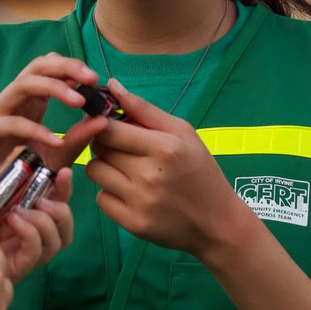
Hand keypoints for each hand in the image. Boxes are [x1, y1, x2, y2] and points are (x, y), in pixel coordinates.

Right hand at [0, 53, 107, 200]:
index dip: (70, 66)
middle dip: (65, 67)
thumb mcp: (57, 158)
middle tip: (91, 78)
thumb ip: (77, 139)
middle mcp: (9, 104)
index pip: (47, 69)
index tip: (96, 79)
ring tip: (79, 102)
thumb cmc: (21, 183)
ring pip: (22, 85)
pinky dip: (36, 129)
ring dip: (54, 87)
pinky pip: (10, 122)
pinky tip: (57, 141)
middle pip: (34, 67)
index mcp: (28, 104)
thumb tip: (102, 119)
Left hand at [0, 169, 74, 282]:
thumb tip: (26, 163)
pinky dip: (29, 233)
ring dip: (44, 222)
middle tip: (41, 199)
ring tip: (18, 211)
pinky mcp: (17, 267)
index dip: (66, 189)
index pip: (58, 206)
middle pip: (65, 230)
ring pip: (57, 242)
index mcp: (29, 219)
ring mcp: (26, 255)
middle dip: (62, 209)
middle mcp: (32, 239)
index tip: (65, 172)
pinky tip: (12, 220)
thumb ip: (8, 184)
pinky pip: (36, 251)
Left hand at [84, 78, 250, 258]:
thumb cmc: (200, 170)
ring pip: (94, 171)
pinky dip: (110, 192)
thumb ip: (145, 110)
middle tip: (123, 148)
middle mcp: (149, 175)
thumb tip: (112, 86)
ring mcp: (140, 202)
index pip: (109, 128)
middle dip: (105, 143)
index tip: (107, 124)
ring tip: (126, 169)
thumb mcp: (183, 132)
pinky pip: (100, 198)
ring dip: (105, 166)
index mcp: (164, 148)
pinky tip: (130, 191)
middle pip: (99, 148)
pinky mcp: (132, 223)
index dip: (102, 123)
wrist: (217, 222)